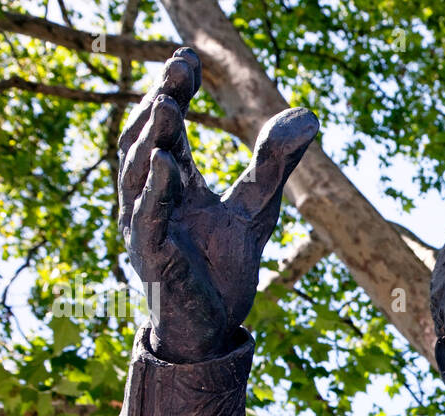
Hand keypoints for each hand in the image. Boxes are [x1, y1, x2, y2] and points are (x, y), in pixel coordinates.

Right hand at [118, 48, 318, 362]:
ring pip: (137, 177)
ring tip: (167, 105)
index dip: (172, 91)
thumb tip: (308, 114)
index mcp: (171, 184)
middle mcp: (149, 200)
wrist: (210, 330)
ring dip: (151, 140)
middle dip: (159, 105)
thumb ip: (273, 164)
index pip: (165, 128)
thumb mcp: (255, 209)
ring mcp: (145, 229)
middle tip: (177, 70)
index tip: (188, 56)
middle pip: (143, 142)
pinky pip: (148, 221)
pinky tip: (168, 165)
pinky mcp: (153, 260)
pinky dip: (156, 192)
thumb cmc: (220, 269)